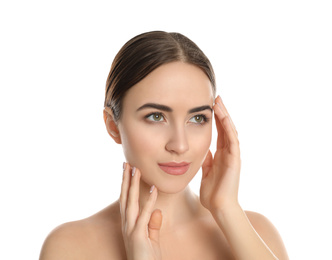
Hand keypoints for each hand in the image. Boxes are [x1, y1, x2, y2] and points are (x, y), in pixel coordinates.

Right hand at [120, 163, 162, 259]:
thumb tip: (156, 209)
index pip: (127, 200)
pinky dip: (149, 201)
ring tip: (136, 170)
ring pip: (131, 202)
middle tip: (126, 163)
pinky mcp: (137, 236)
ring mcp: (130, 230)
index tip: (128, 171)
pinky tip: (153, 189)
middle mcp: (127, 224)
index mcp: (129, 224)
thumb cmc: (147, 258)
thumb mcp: (151, 239)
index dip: (126, 185)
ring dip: (133, 185)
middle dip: (126, 180)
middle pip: (125, 197)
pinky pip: (144, 215)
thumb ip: (152, 224)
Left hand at [200, 96, 240, 212]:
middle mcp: (228, 153)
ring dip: (225, 116)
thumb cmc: (212, 192)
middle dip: (221, 113)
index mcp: (221, 155)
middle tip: (215, 98)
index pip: (220, 132)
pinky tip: (224, 117)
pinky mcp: (235, 160)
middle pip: (226, 128)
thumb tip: (205, 150)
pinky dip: (229, 128)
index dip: (216, 119)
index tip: (210, 106)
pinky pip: (233, 141)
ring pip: (230, 131)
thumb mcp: (206, 172)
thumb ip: (207, 160)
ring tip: (219, 102)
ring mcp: (233, 155)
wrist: (219, 207)